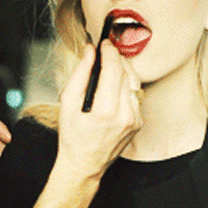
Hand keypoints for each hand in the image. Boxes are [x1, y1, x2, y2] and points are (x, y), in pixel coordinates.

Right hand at [57, 40, 142, 180]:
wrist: (85, 164)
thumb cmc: (73, 135)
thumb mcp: (68, 102)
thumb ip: (80, 73)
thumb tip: (90, 51)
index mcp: (105, 110)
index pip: (114, 69)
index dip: (109, 51)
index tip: (104, 43)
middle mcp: (125, 115)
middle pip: (126, 73)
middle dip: (116, 58)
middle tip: (106, 51)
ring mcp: (135, 119)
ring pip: (134, 82)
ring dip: (124, 70)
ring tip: (111, 66)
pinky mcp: (139, 122)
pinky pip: (136, 95)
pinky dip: (127, 86)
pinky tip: (116, 85)